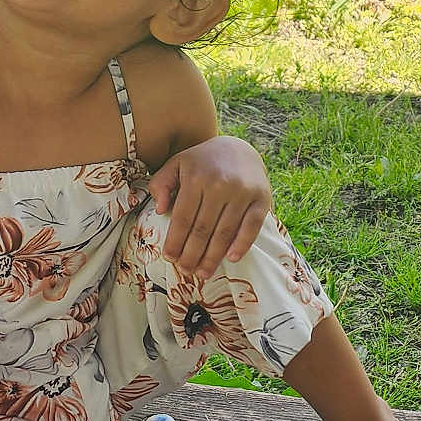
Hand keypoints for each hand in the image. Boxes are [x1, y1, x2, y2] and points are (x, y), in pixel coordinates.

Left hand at [146, 135, 272, 279]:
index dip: (175, 241)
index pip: (183, 218)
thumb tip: (159, 210)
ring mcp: (242, 191)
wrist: (239, 148)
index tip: (170, 258)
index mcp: (196, 177)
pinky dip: (242, 244)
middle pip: (203, 229)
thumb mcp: (177, 164)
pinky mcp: (261, 198)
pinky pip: (251, 226)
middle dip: (192, 255)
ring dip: (213, 257)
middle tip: (186, 272)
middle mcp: (219, 184)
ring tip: (204, 273)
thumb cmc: (203, 162)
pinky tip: (231, 259)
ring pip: (225, 232)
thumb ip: (161, 183)